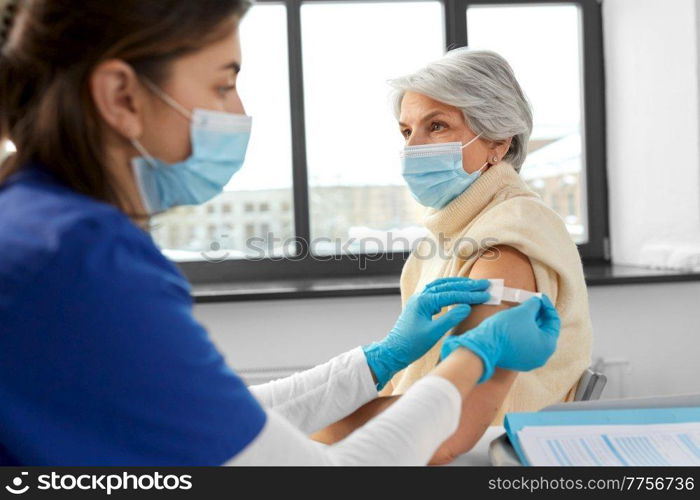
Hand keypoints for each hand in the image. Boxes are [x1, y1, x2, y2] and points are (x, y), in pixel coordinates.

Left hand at [362, 277, 490, 389]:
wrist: (393, 351)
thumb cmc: (411, 344)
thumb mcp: (433, 333)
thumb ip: (450, 318)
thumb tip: (467, 307)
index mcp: (423, 301)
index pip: (451, 295)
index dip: (470, 295)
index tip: (485, 295)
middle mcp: (421, 296)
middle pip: (448, 286)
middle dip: (467, 285)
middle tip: (485, 284)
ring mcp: (420, 300)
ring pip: (442, 287)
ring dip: (459, 285)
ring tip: (474, 285)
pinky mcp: (420, 306)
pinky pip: (437, 293)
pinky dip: (450, 290)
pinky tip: (457, 292)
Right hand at [440, 295, 559, 383]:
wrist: (483, 345)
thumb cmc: (505, 329)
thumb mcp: (523, 311)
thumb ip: (535, 304)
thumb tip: (538, 302)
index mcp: (548, 345)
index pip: (553, 321)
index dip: (547, 306)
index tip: (540, 297)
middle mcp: (542, 356)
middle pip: (544, 330)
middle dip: (538, 315)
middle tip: (531, 302)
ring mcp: (529, 361)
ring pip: (533, 338)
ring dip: (530, 324)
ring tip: (522, 310)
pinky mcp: (517, 361)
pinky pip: (524, 344)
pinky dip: (522, 333)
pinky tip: (516, 323)